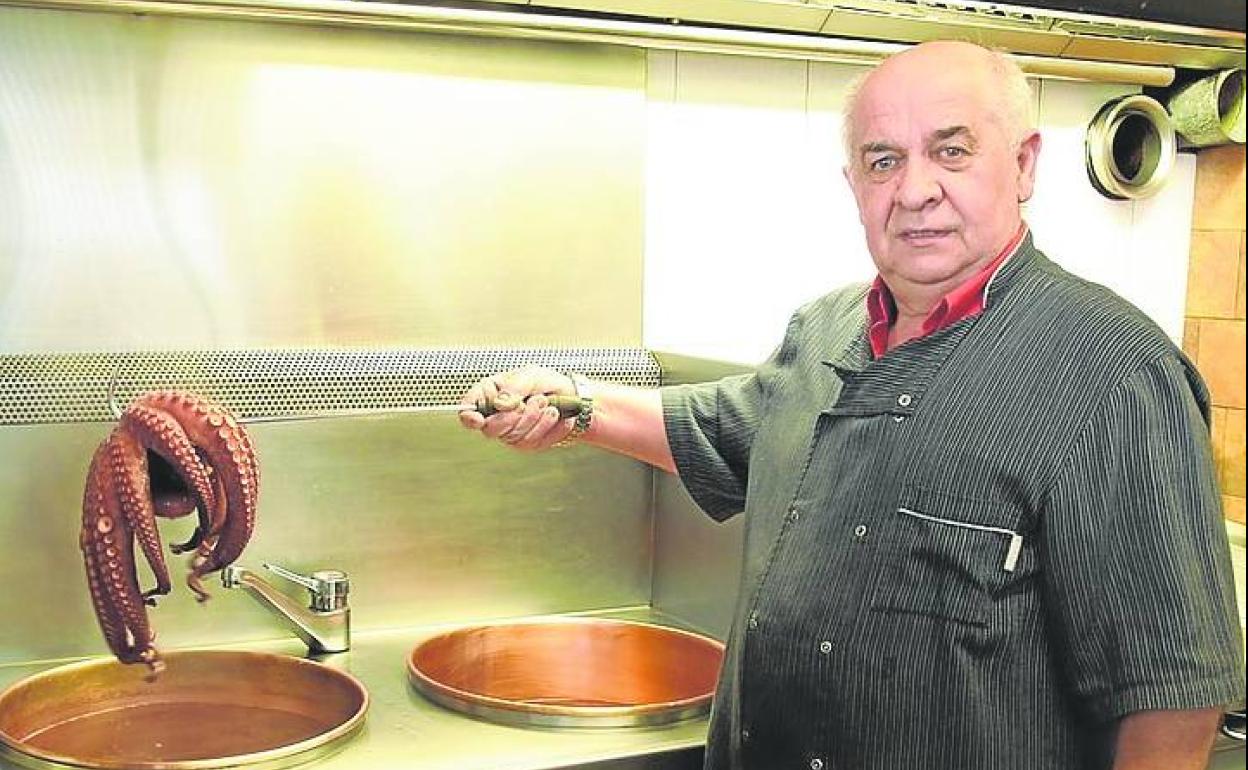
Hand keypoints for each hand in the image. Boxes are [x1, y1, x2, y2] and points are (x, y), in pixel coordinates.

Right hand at [457, 366, 576, 450]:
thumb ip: (514, 388)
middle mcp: (495, 415)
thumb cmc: (545, 382)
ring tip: (548, 404)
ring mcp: (510, 432)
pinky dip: (547, 428)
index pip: (468, 408)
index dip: (468, 417)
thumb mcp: (530, 375)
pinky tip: (555, 416)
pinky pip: (531, 443)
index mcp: (490, 393)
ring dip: (536, 420)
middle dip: (516, 417)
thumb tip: (501, 404)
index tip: (478, 420)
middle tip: (537, 400)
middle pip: (491, 429)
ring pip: (513, 438)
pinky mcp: (526, 443)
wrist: (571, 397)